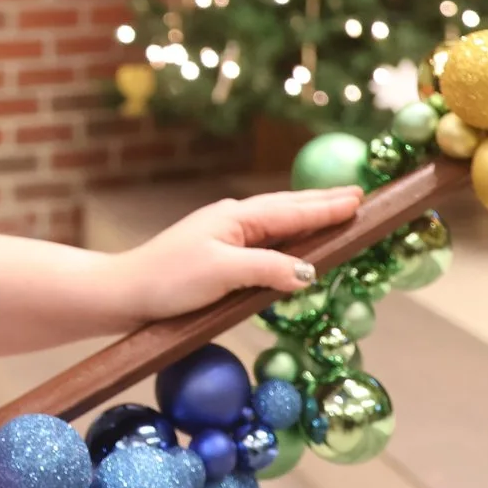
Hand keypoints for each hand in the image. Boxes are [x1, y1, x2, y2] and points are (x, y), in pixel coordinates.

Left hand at [113, 187, 362, 324]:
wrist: (126, 292)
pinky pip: (267, 240)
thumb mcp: (222, 273)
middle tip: (359, 195)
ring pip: (278, 222)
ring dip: (308, 217)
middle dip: (323, 202)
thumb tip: (310, 272)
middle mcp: (234, 221)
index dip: (328, 206)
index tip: (361, 197)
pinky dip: (289, 236)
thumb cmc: (170, 280)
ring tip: (335, 211)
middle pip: (288, 208)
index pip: (292, 210)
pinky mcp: (219, 256)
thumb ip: (267, 268)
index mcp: (237, 217)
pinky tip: (294, 243)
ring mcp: (226, 237)